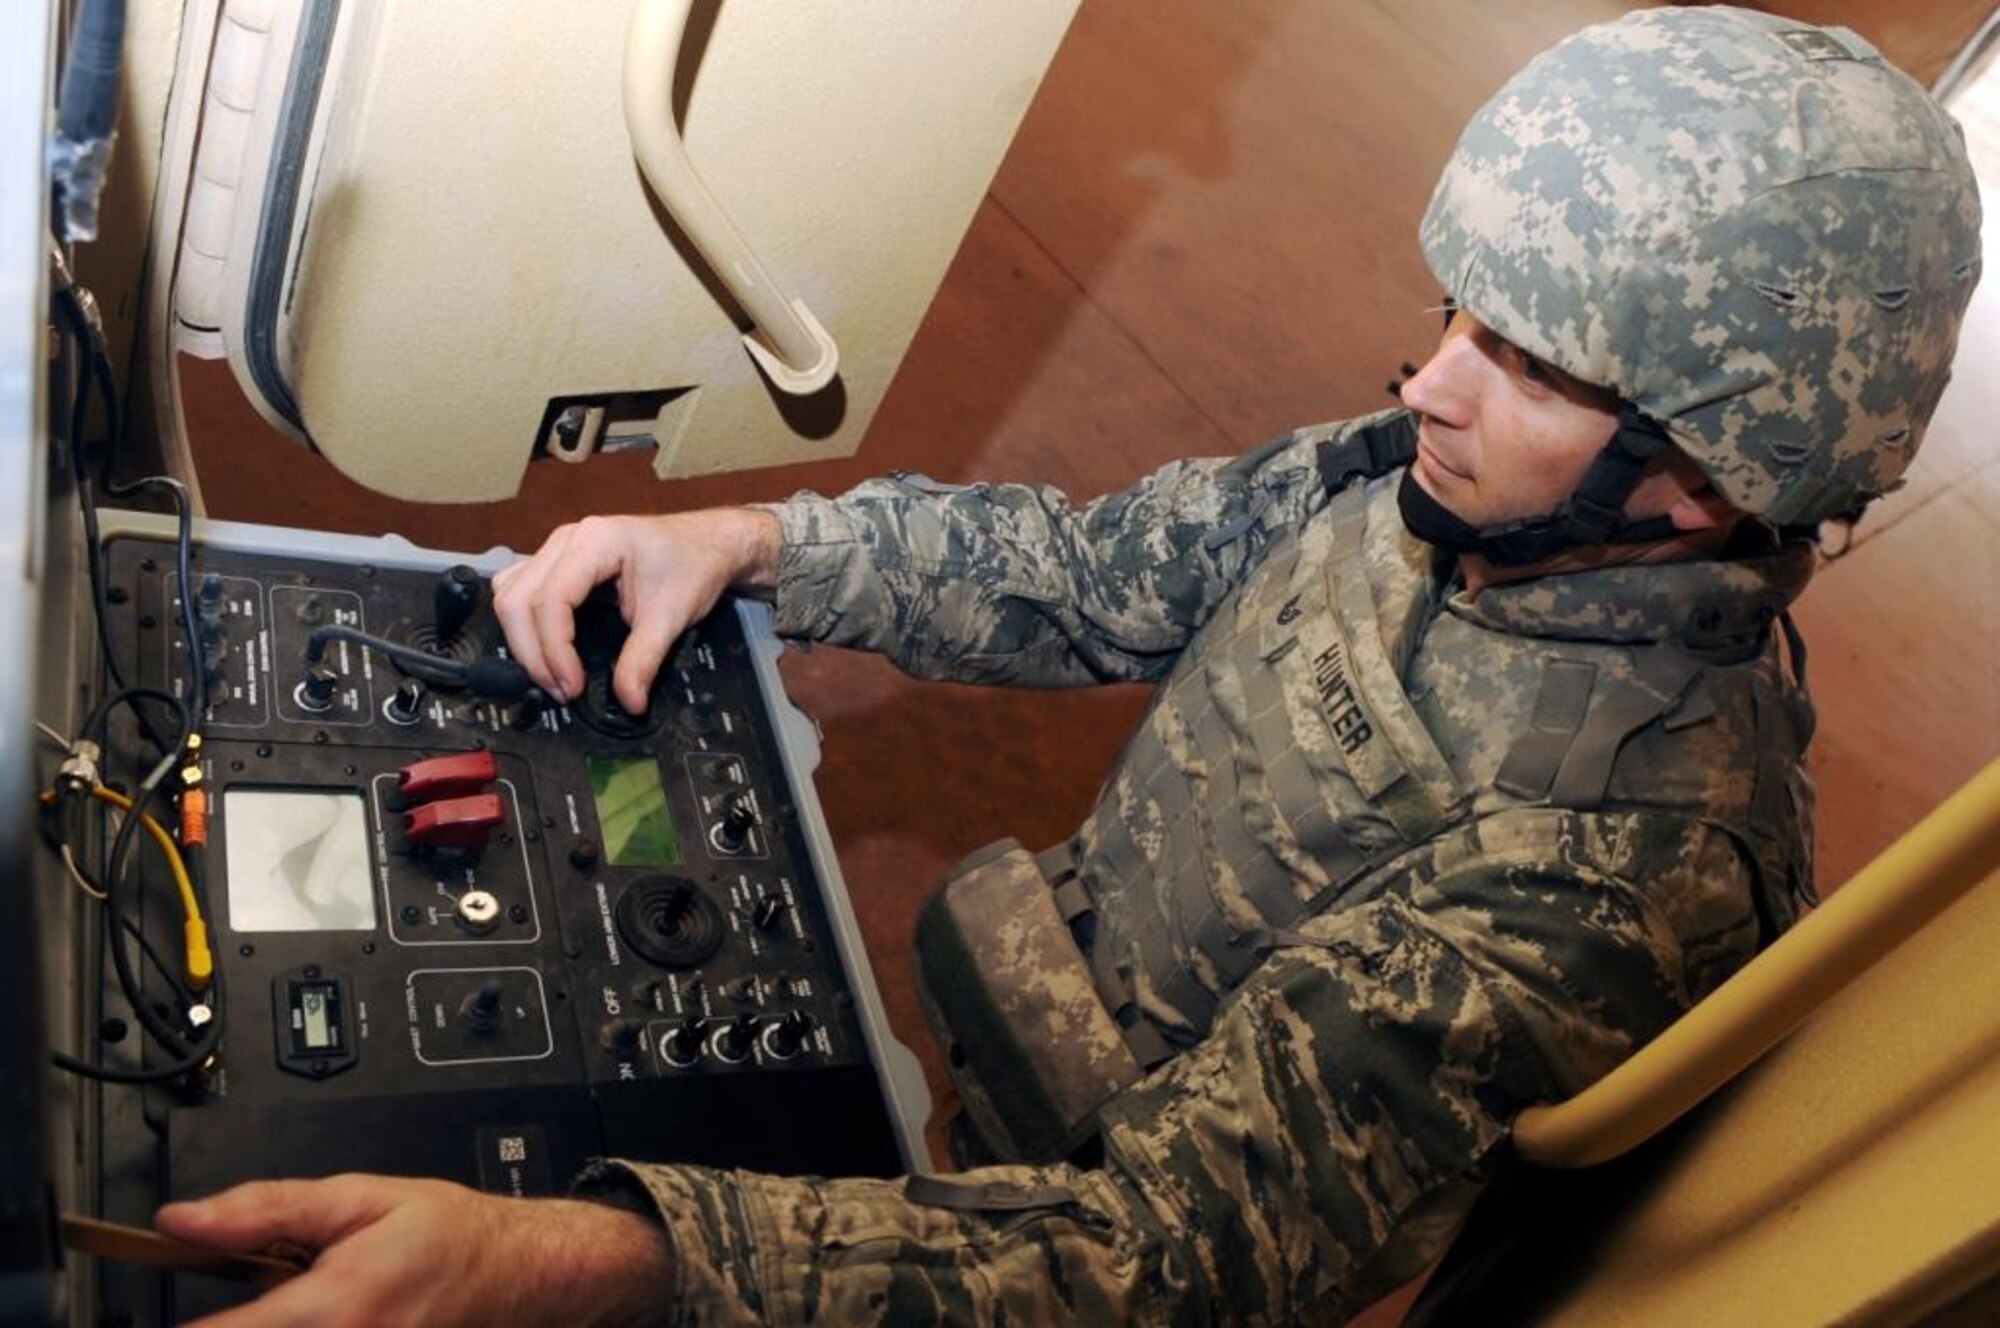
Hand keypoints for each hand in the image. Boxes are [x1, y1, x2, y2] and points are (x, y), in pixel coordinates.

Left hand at [155, 1174, 673, 1327]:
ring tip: (285, 1310)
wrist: (523, 1274)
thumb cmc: (452, 1236)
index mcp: (334, 1305)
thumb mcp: (362, 1196)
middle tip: (252, 1302)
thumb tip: (184, 1219)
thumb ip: (266, 1208)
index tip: (182, 1307)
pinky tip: (315, 1321)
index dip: (185, 1326)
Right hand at [492, 509, 780, 712]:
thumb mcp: (672, 615)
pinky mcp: (558, 560)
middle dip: (533, 653)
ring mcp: (559, 547)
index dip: (554, 651)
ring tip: (552, 675)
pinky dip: (525, 624)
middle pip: (517, 599)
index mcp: (595, 541)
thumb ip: (644, 659)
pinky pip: (520, 589)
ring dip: (523, 640)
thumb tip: (628, 702)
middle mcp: (567, 539)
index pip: (551, 600)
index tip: (572, 686)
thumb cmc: (693, 564)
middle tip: (561, 690)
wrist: (707, 543)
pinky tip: (546, 650)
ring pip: (510, 594)